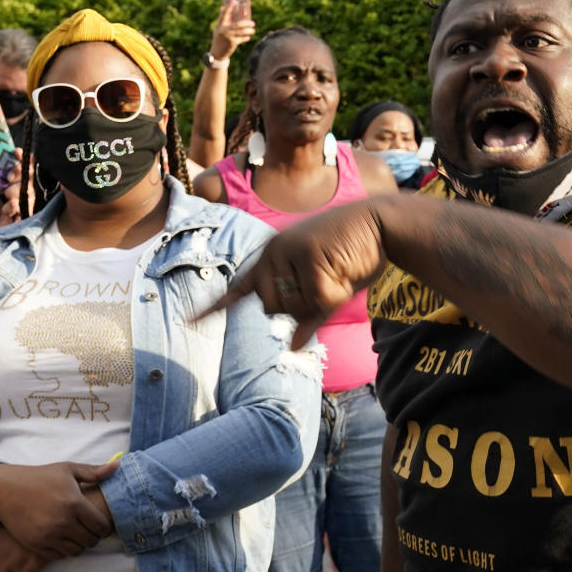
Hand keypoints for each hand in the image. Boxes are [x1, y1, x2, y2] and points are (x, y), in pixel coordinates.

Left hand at [0, 146, 26, 228]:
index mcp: (12, 180)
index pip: (22, 164)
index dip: (21, 157)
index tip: (15, 152)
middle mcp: (22, 188)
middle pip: (28, 173)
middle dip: (19, 171)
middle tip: (7, 178)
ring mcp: (27, 202)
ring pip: (27, 190)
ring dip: (15, 191)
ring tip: (6, 195)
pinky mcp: (27, 215)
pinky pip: (24, 207)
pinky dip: (13, 206)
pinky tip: (5, 210)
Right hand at [0, 459, 119, 558]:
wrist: (6, 490)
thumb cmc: (39, 477)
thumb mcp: (68, 470)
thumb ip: (95, 471)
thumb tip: (118, 465)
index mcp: (74, 503)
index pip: (101, 526)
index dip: (104, 527)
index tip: (101, 524)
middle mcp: (63, 522)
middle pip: (91, 541)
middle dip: (94, 537)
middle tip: (89, 530)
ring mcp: (49, 535)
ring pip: (76, 551)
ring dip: (79, 545)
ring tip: (76, 535)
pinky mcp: (37, 544)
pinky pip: (59, 555)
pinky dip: (63, 549)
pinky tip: (62, 538)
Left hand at [203, 199, 387, 348]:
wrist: (380, 224)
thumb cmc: (354, 255)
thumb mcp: (326, 285)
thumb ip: (306, 311)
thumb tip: (292, 347)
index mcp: (272, 257)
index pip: (241, 288)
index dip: (215, 307)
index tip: (191, 322)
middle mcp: (273, 253)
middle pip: (271, 308)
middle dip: (301, 308)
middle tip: (327, 283)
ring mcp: (287, 253)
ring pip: (293, 307)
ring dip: (320, 301)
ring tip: (338, 272)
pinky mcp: (307, 256)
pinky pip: (317, 300)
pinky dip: (336, 295)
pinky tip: (346, 272)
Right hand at [210, 0, 255, 60]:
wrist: (217, 53)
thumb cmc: (219, 39)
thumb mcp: (218, 28)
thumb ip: (222, 19)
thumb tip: (223, 7)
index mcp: (220, 24)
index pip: (224, 14)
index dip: (229, 7)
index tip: (234, 0)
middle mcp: (224, 29)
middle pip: (237, 24)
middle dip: (246, 23)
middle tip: (252, 23)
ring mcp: (228, 36)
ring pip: (241, 32)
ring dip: (248, 31)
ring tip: (253, 30)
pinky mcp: (232, 43)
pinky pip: (241, 39)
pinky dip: (245, 38)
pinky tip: (248, 37)